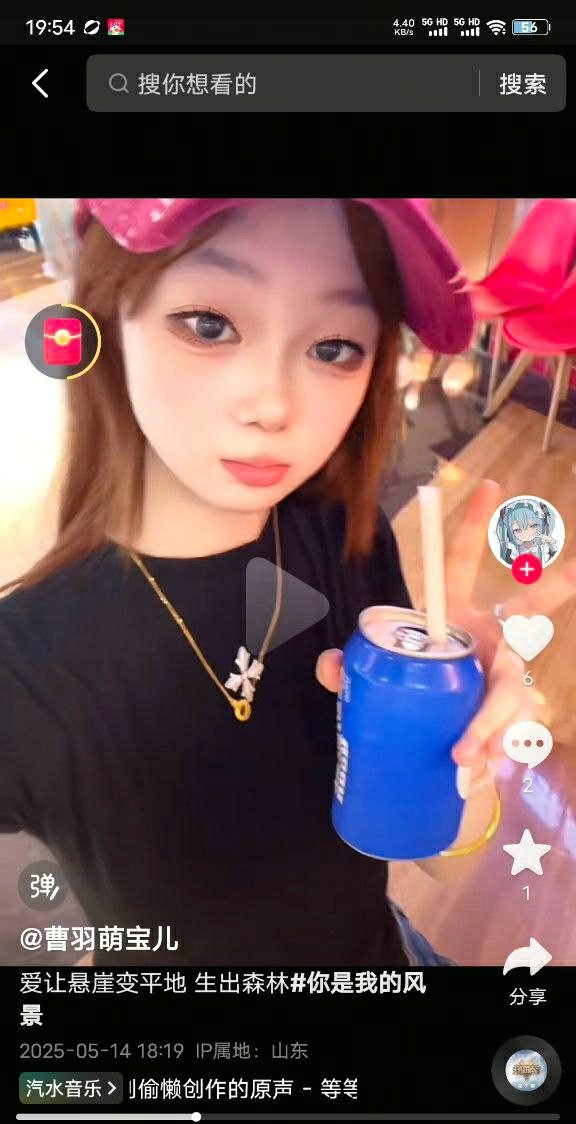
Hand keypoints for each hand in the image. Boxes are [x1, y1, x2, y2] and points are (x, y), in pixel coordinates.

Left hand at [315, 480, 575, 779]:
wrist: (431, 739)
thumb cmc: (409, 690)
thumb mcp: (374, 674)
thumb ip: (348, 666)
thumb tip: (328, 665)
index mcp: (456, 615)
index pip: (462, 564)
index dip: (472, 524)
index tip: (487, 485)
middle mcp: (488, 640)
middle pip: (525, 615)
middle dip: (548, 589)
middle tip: (571, 573)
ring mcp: (504, 678)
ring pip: (514, 691)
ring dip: (495, 719)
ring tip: (470, 752)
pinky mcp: (508, 720)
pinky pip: (508, 734)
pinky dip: (490, 752)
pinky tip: (474, 771)